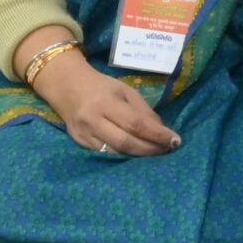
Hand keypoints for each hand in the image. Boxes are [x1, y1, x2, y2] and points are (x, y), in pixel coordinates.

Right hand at [32, 49, 180, 158]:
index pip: (137, 124)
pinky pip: (103, 154)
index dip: (157, 135)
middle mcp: (93, 121)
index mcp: (107, 103)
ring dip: (138, 156)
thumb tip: (161, 130)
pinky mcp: (78, 143)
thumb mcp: (126, 91)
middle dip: (150, 149)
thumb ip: (143, 110)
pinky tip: (134, 155)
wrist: (66, 86)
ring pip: (114, 152)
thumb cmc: (101, 87)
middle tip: (168, 149)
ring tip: (155, 154)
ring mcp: (84, 135)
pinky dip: (121, 156)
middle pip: (125, 142)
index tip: (175, 140)